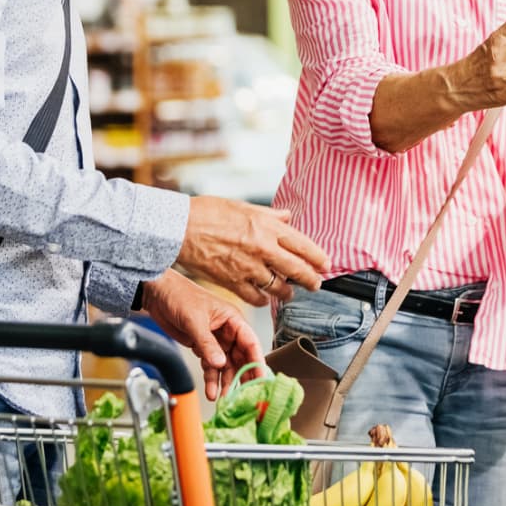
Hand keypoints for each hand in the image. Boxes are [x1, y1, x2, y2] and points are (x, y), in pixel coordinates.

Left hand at [137, 271, 261, 400]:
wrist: (157, 295)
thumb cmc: (179, 295)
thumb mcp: (194, 320)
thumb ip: (207, 343)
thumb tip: (220, 363)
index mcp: (232, 319)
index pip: (251, 342)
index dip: (257, 361)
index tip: (260, 379)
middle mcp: (228, 331)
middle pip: (241, 358)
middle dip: (242, 376)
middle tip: (244, 394)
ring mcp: (216, 340)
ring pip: (226, 366)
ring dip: (225, 381)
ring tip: (223, 397)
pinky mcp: (202, 347)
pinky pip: (211, 366)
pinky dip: (211, 379)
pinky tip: (211, 390)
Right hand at [176, 197, 328, 306]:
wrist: (180, 228)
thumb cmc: (208, 212)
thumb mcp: (243, 206)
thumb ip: (269, 215)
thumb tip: (287, 218)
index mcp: (267, 227)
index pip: (303, 245)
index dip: (318, 257)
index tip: (325, 264)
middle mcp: (262, 248)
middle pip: (297, 270)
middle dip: (311, 280)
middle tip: (316, 284)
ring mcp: (248, 267)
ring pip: (279, 287)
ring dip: (288, 292)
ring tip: (289, 292)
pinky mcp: (233, 282)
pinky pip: (256, 298)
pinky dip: (264, 300)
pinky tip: (265, 297)